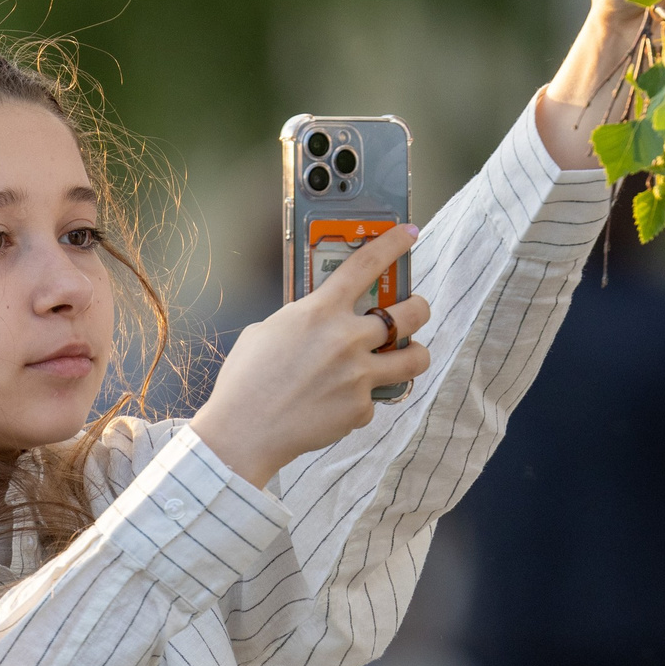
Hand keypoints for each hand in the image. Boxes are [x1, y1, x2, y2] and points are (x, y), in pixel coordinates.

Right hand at [189, 223, 432, 487]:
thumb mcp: (267, 331)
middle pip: (411, 313)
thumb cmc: (246, 379)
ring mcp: (359, 376)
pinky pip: (374, 398)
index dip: (393, 244)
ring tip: (408, 355)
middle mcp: (347, 339)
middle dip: (420, 307)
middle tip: (416, 309)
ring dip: (416, 353)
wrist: (244, 432)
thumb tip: (320, 319)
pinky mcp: (361, 409)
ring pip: (416, 358)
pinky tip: (337, 404)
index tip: (410, 233)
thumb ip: (303, 319)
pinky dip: (361, 399)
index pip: (366, 264)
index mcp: (320, 311)